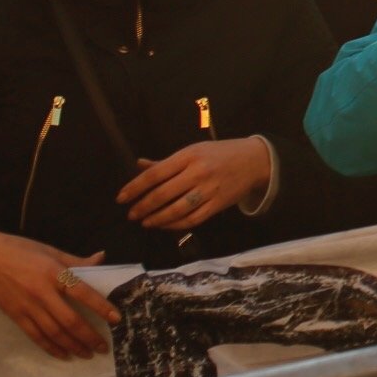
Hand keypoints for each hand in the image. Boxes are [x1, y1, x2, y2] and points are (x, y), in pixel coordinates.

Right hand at [0, 231, 120, 361]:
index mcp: (54, 272)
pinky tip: (63, 354)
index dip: (101, 307)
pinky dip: (51, 347)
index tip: (116, 319)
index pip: (83, 292)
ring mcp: (27, 306)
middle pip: (69, 320)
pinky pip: (36, 336)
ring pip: (54, 332)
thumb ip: (77, 260)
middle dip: (89, 336)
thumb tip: (102, 258)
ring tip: (87, 354)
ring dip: (73, 346)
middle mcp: (42, 292)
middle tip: (103, 347)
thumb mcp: (50, 250)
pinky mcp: (15, 316)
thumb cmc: (20, 250)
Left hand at [118, 138, 273, 231]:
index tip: (122, 198)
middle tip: (131, 214)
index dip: (135, 187)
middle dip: (143, 206)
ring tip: (145, 222)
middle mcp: (198, 172)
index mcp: (189, 156)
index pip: (155, 173)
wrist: (254, 160)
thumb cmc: (219, 154)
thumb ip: (166, 162)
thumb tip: (138, 165)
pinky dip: (176, 224)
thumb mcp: (193, 151)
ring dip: (157, 219)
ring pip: (177, 210)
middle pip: (163, 194)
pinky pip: (193, 218)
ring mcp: (209, 189)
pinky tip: (165, 225)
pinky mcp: (218, 204)